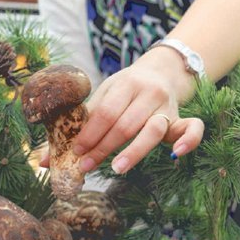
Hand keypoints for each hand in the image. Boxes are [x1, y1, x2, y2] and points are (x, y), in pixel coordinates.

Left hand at [68, 54, 203, 174]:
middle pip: (124, 124)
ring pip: (152, 130)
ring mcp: (167, 106)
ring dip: (134, 151)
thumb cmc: (124, 90)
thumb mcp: (102, 97)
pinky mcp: (181, 118)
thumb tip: (46, 161)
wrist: (160, 71)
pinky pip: (193, 129)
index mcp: (125, 84)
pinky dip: (189, 141)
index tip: (75, 152)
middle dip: (103, 148)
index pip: (105, 112)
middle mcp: (148, 93)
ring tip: (118, 168)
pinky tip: (176, 155)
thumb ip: (78, 126)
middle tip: (86, 167)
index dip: (89, 133)